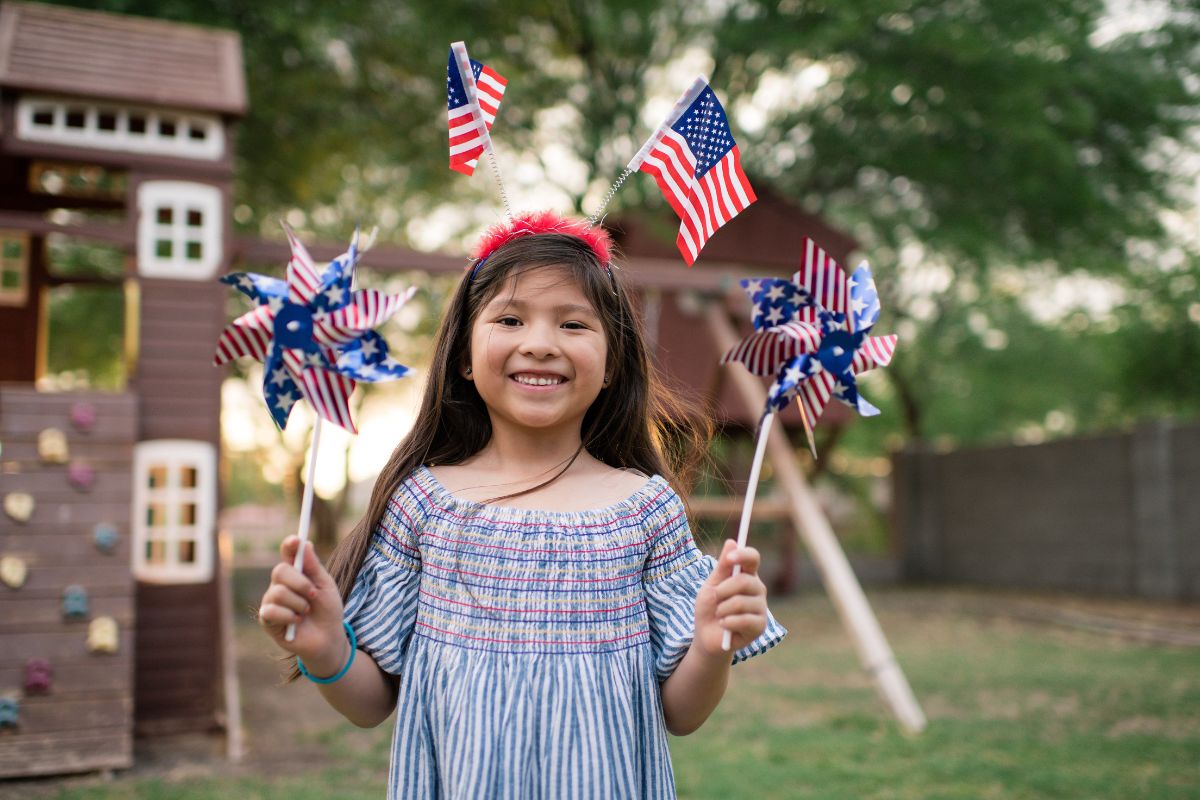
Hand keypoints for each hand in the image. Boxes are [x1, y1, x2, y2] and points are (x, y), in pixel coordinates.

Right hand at [258, 536, 347, 672]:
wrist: (328, 638)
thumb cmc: (328, 611)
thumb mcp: (325, 586)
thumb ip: (314, 567)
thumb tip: (305, 543)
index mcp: (296, 573)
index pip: (287, 553)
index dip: (289, 545)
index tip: (295, 540)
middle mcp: (280, 584)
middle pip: (279, 571)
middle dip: (300, 582)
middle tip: (313, 594)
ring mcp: (271, 601)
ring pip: (277, 592)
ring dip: (298, 603)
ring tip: (306, 611)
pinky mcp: (266, 620)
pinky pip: (271, 611)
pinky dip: (288, 616)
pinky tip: (296, 622)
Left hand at [693, 539, 767, 657]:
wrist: (707, 636)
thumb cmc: (709, 608)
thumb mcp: (711, 585)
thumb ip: (722, 566)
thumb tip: (732, 542)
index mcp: (747, 575)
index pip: (753, 558)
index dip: (743, 555)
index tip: (730, 559)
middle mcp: (758, 589)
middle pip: (745, 580)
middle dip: (723, 590)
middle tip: (715, 598)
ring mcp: (761, 608)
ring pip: (740, 602)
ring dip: (722, 609)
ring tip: (719, 615)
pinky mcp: (760, 626)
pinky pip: (743, 620)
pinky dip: (727, 622)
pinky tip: (725, 625)